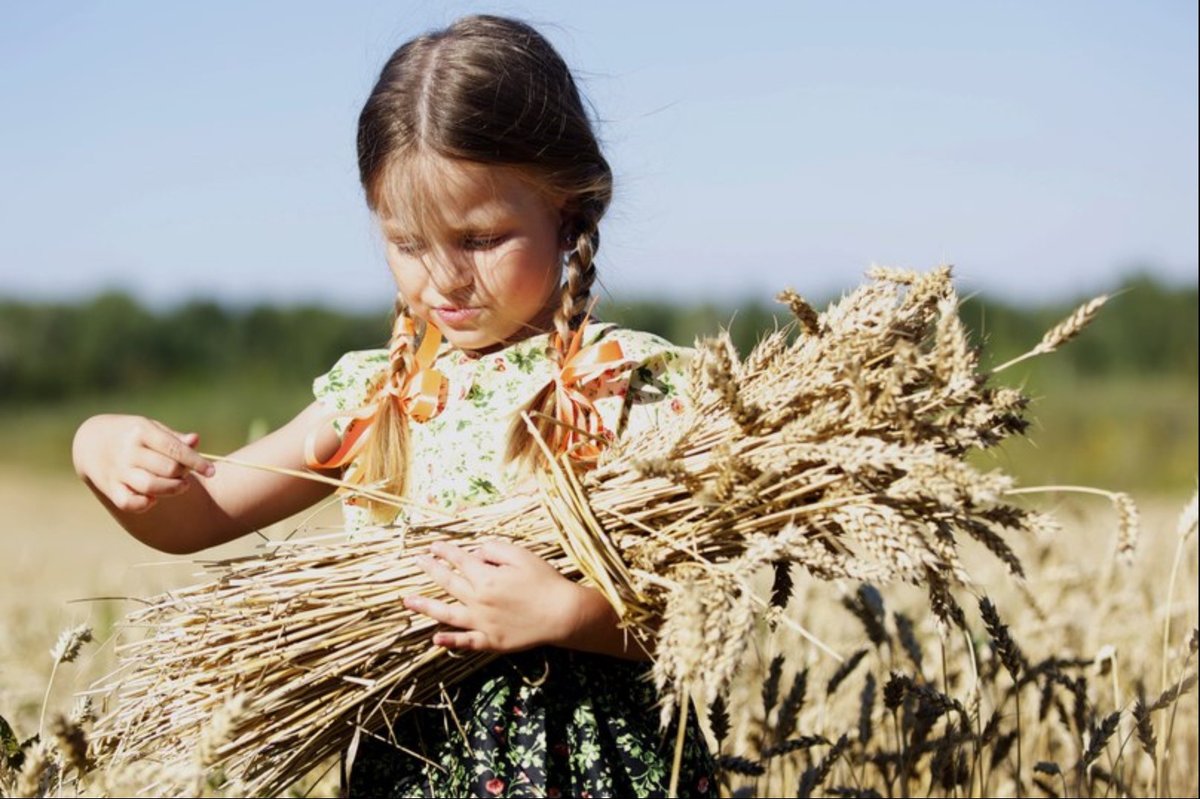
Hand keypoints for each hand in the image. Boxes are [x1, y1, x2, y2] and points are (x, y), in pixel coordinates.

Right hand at [72, 414, 215, 512]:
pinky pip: (129, 502)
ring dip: (171, 490)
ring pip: (151, 486)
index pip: (175, 449)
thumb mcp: (151, 428)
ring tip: (180, 486)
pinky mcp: (110, 487)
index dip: (196, 462)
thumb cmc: (131, 434)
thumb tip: (195, 440)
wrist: (90, 441)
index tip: (212, 472)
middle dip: (184, 474)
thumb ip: (174, 438)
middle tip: (186, 474)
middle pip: (167, 468)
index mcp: (141, 431)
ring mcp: (118, 470)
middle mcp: (129, 451)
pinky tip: (152, 498)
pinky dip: (144, 504)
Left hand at [404, 540, 584, 652]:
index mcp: (485, 577)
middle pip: (448, 582)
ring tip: (408, 601)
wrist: (563, 614)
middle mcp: (478, 600)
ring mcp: (482, 623)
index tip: (434, 546)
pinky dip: (450, 642)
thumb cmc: (545, 581)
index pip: (459, 560)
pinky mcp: (491, 641)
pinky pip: (466, 642)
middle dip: (431, 569)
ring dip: (426, 606)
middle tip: (417, 561)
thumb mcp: (521, 555)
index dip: (445, 551)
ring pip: (447, 613)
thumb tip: (474, 554)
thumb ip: (494, 550)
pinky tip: (435, 640)